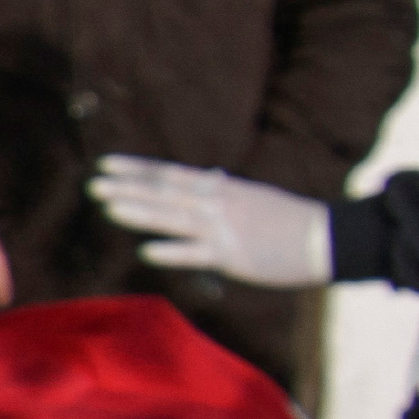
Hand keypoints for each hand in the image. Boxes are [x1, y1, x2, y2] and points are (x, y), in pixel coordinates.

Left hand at [89, 153, 332, 289]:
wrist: (325, 238)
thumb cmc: (289, 220)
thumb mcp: (254, 196)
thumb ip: (227, 190)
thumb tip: (210, 176)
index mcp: (220, 188)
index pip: (170, 174)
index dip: (137, 169)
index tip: (106, 163)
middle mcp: (217, 203)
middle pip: (164, 193)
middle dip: (128, 188)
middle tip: (93, 183)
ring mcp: (223, 228)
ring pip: (174, 218)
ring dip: (140, 212)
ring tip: (108, 208)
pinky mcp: (233, 255)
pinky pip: (197, 254)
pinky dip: (172, 252)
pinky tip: (145, 251)